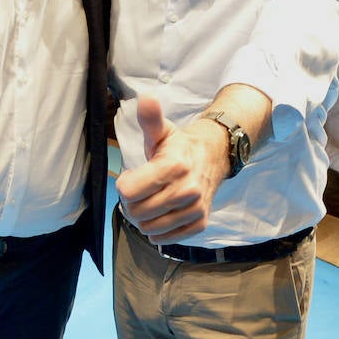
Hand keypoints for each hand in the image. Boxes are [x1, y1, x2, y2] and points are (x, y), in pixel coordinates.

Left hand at [115, 96, 225, 242]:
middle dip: (132, 203)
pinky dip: (159, 231)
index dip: (124, 185)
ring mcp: (195, 208)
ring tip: (150, 202)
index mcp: (173, 166)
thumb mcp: (162, 131)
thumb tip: (146, 99)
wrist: (214, 157)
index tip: (131, 177)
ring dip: (144, 218)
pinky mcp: (200, 223)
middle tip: (140, 191)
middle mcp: (187, 190)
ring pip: (149, 228)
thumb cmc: (179, 147)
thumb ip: (150, 118)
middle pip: (136, 212)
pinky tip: (162, 214)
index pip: (128, 192)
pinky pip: (166, 239)